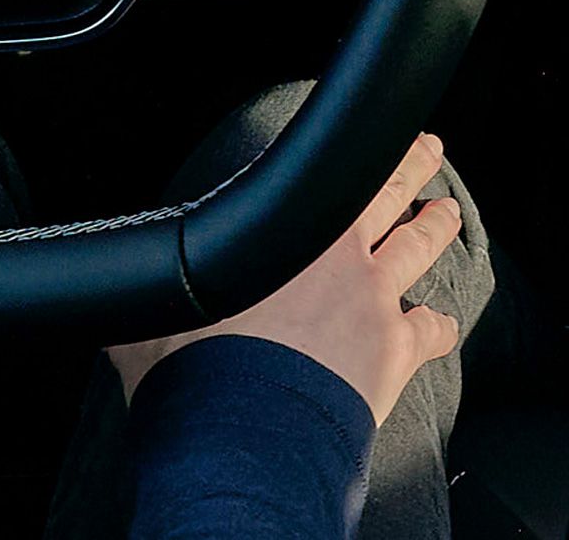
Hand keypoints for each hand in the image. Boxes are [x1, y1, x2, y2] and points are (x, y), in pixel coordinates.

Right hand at [108, 131, 463, 423]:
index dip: (353, 152)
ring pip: (419, 247)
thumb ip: (155, 298)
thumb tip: (121, 299)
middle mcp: (342, 255)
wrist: (243, 433)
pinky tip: (444, 326)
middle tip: (429, 147)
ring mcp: (376, 300)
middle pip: (389, 193)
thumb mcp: (158, 320)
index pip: (331, 175)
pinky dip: (441, 326)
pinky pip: (433, 329)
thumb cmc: (195, 371)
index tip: (370, 135)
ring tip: (447, 212)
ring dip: (437, 227)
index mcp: (293, 234)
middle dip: (412, 165)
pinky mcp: (397, 350)